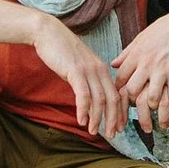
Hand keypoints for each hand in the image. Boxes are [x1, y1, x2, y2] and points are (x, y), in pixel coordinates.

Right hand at [33, 17, 126, 141]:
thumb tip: (89, 101)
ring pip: (100, 99)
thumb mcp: (79, 67)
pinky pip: (83, 94)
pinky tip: (81, 121)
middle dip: (113, 119)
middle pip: (113, 99)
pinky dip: (83, 110)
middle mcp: (99, 70)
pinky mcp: (75, 71)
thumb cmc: (62, 51)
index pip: (117, 94)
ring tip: (93, 132)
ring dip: (98, 118)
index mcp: (102, 69)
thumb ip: (87, 81)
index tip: (119, 127)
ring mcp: (88, 70)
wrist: (49, 33)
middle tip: (112, 134)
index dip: (120, 113)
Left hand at [114, 8, 168, 128]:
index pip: (121, 79)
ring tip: (159, 115)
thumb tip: (113, 64)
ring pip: (153, 98)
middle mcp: (148, 64)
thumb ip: (127, 52)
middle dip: (135, 105)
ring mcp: (164, 70)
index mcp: (137, 55)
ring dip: (156, 108)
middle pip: (133, 91)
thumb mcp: (142, 37)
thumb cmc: (165, 29)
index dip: (120, 92)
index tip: (124, 99)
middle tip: (140, 112)